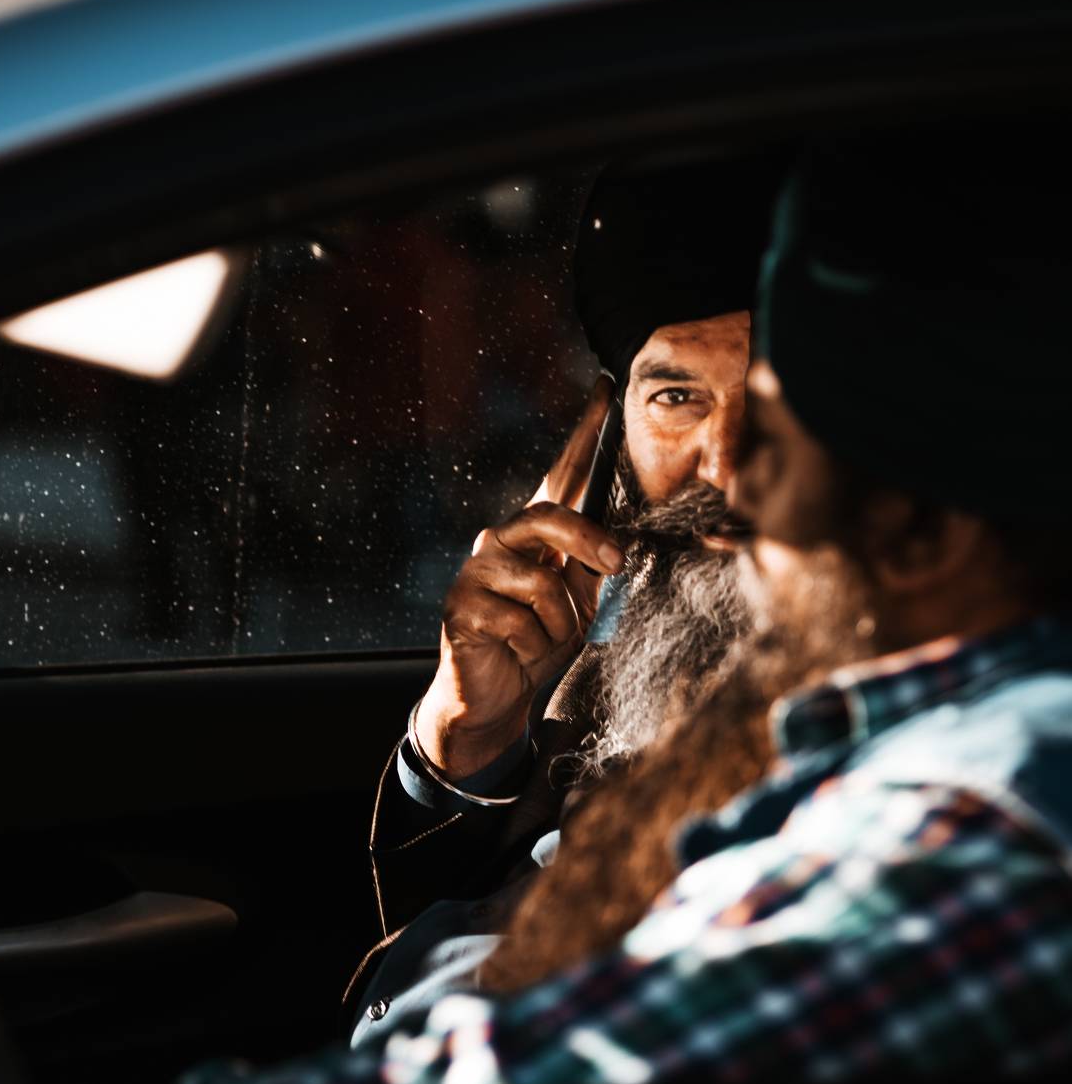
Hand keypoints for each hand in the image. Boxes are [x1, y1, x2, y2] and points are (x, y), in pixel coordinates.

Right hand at [416, 377, 623, 779]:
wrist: (496, 695)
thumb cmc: (537, 644)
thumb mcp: (577, 602)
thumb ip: (592, 567)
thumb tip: (620, 543)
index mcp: (534, 534)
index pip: (561, 474)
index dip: (584, 432)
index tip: (607, 388)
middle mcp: (501, 540)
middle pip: (552, 515)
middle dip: (590, 542)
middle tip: (617, 565)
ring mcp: (477, 570)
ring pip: (544, 582)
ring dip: (561, 623)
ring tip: (546, 638)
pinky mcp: (462, 606)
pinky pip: (522, 621)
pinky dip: (534, 646)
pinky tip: (516, 651)